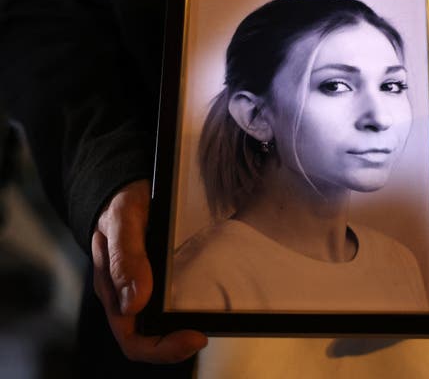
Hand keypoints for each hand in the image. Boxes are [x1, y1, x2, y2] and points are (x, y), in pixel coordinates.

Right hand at [91, 179, 207, 362]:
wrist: (125, 187)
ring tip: (209, 320)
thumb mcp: (123, 220)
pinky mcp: (158, 277)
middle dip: (176, 344)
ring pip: (161, 323)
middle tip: (204, 334)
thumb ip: (126, 257)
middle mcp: (127, 294)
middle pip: (149, 337)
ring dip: (184, 328)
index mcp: (113, 289)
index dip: (161, 348)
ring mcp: (143, 287)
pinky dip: (188, 309)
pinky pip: (171, 302)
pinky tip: (206, 301)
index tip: (193, 337)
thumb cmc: (121, 202)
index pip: (132, 338)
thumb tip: (134, 303)